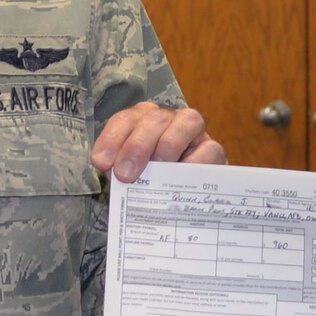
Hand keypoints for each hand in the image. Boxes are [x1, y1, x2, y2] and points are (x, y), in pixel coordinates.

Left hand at [94, 102, 224, 182]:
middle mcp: (168, 119)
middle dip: (137, 145)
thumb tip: (116, 174)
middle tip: (126, 175)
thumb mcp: (130, 177)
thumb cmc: (150, 183)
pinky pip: (210, 148)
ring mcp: (195, 132)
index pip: (124, 120)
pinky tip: (181, 178)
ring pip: (188, 120)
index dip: (111, 139)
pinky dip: (195, 162)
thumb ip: (121, 172)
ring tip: (158, 171)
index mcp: (141, 121)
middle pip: (154, 118)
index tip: (102, 163)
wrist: (184, 198)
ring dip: (168, 145)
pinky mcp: (214, 150)